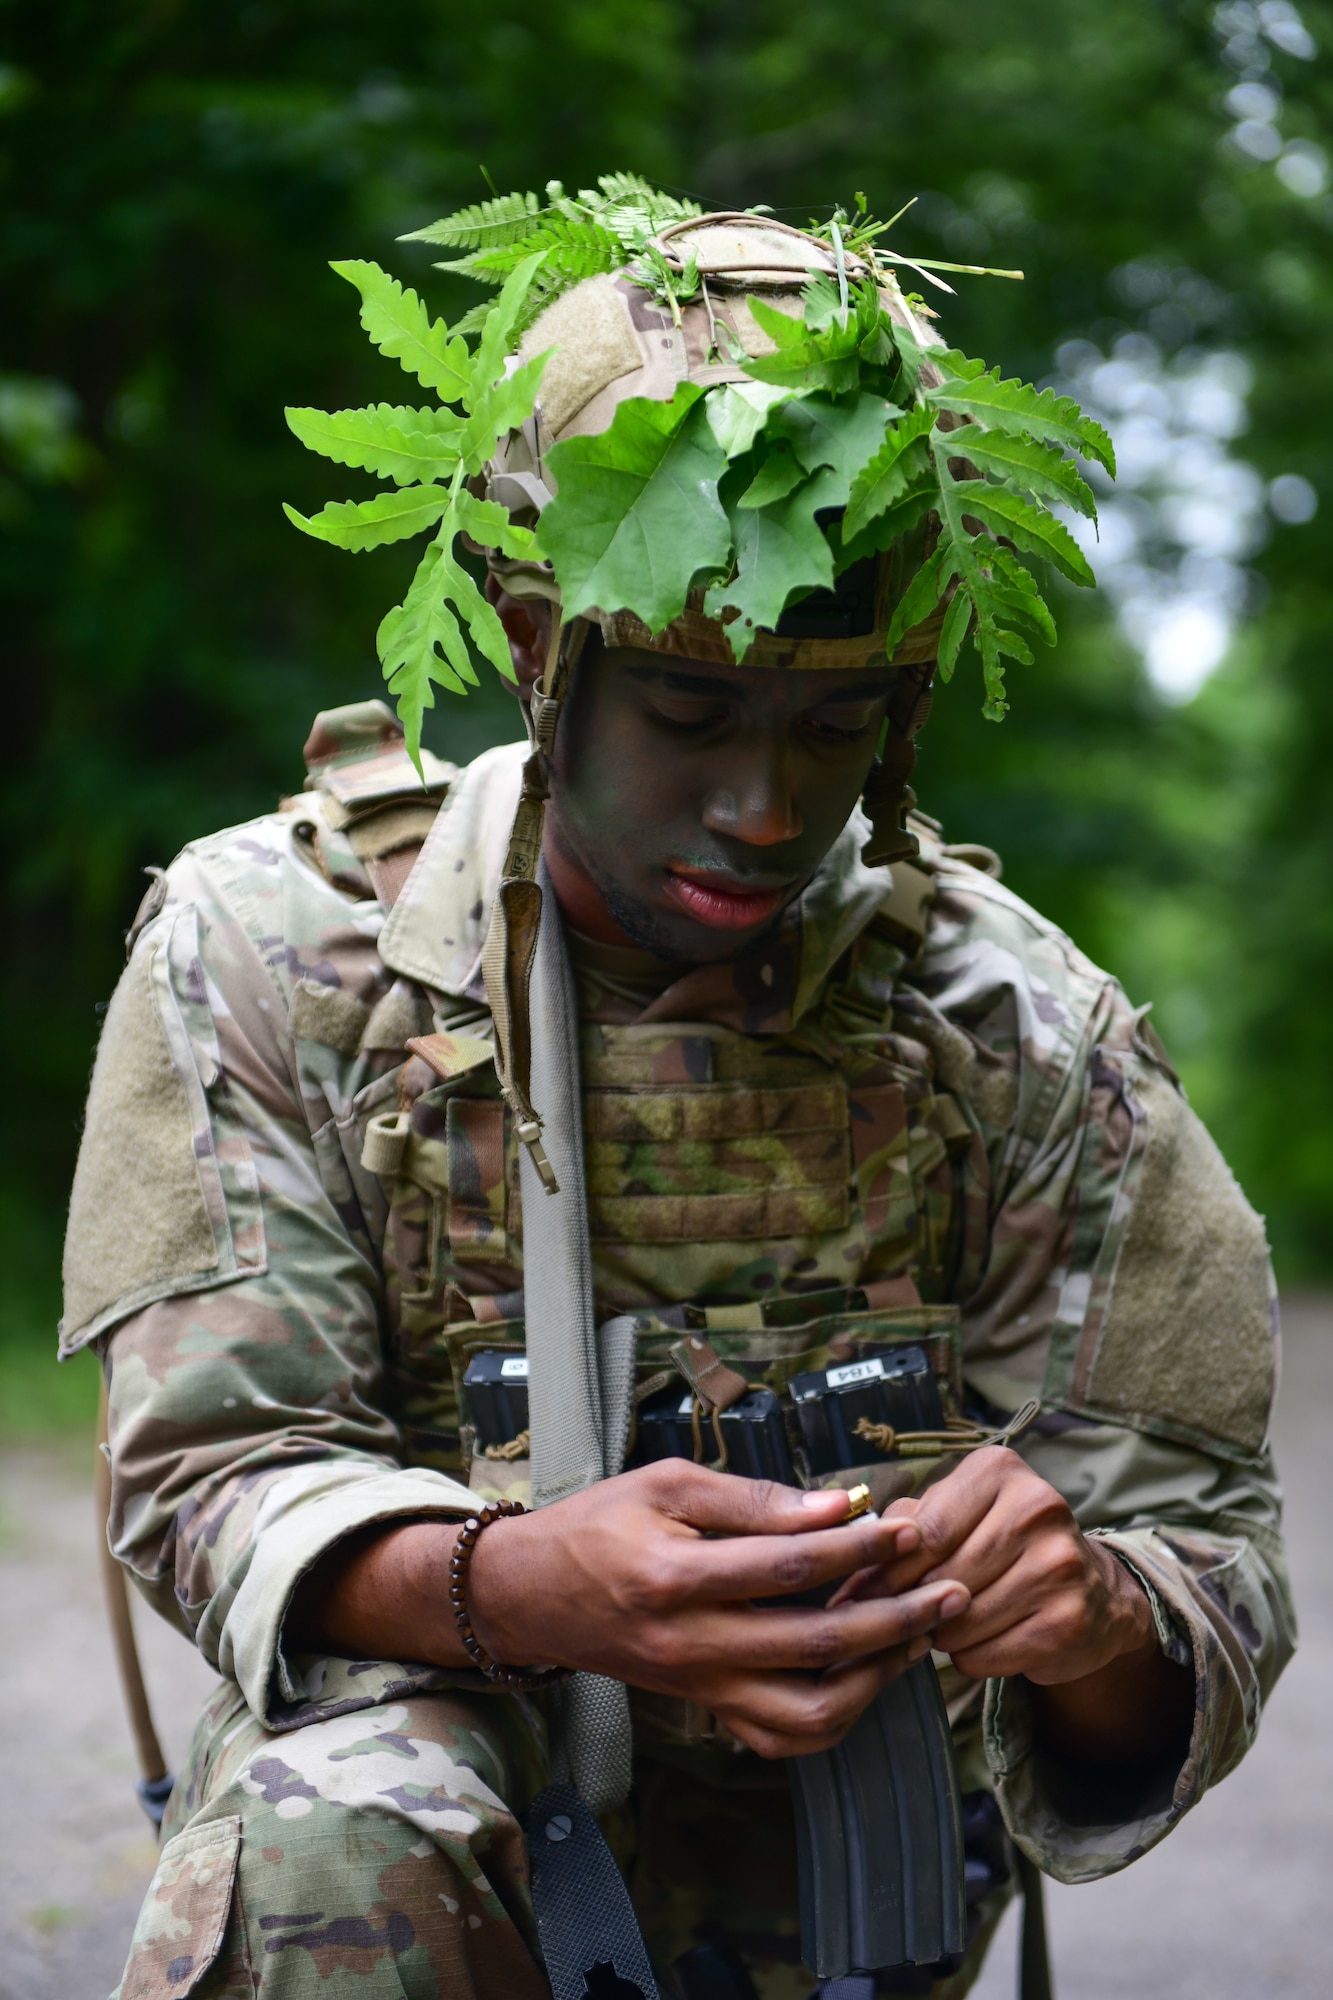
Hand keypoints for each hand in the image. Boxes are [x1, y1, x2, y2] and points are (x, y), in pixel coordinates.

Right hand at [468, 1461, 970, 1757]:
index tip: (905, 1528)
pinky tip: (867, 1675)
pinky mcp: (705, 1709)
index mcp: (675, 1575)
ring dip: (876, 1678)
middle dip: (896, 1617)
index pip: (790, 1565)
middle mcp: (691, 1643)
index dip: (858, 1547)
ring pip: (808, 1714)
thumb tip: (836, 1506)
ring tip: (916, 1637)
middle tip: (946, 1589)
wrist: (534, 1594)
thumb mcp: (668, 1483)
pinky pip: (782, 1739)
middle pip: (815, 1644)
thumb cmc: (600, 1524)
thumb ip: (754, 1499)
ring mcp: (700, 1687)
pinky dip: (835, 1718)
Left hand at [829, 1446, 1192, 1761]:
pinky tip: (980, 1645)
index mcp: (1000, 1470)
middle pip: (942, 1576)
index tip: (863, 1594)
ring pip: (961, 1620)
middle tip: (901, 1619)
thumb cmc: (1003, 1548)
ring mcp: (1060, 1564)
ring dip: (942, 1635)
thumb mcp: (957, 1516)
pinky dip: (971, 1659)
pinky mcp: (1070, 1619)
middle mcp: (1038, 1507)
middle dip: (912, 1605)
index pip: (924, 1530)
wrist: (1093, 1592)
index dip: (887, 1570)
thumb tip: (843, 1568)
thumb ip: (902, 1529)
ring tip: (946, 1628)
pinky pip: (987, 1655)